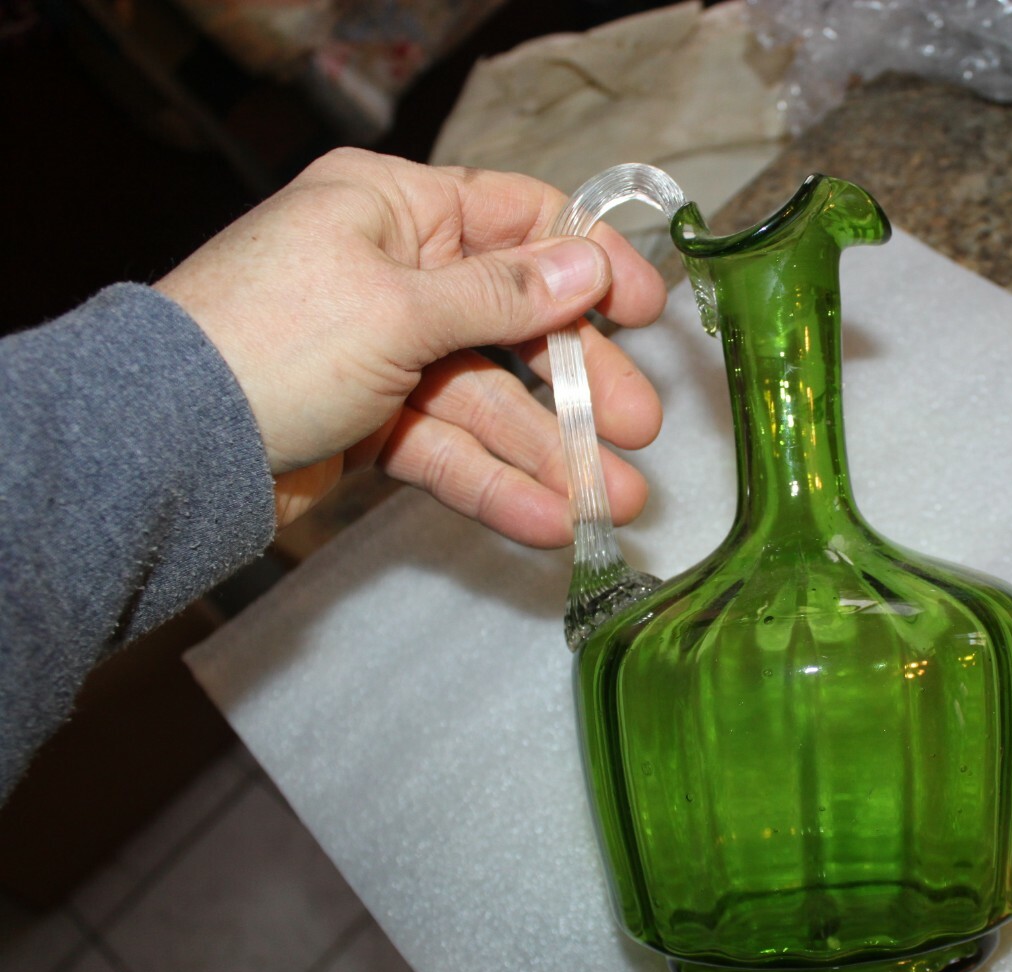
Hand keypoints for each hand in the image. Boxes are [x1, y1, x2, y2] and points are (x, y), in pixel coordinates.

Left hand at [155, 147, 666, 547]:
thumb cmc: (271, 341)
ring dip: (550, 452)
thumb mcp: (398, 306)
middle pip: (515, 322)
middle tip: (638, 428)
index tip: (648, 310)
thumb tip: (588, 267)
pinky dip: (494, 483)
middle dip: (578, 379)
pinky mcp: (372, 423)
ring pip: (488, 399)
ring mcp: (384, 352)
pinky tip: (548, 522)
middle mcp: (395, 272)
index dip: (589, 262)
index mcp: (393, 208)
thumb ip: (504, 293)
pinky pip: (449, 448)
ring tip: (615, 503)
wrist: (162, 450)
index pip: (517, 218)